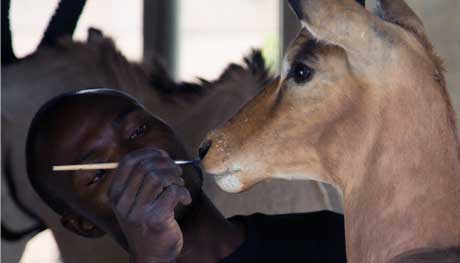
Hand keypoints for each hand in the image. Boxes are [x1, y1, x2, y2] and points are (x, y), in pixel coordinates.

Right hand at [108, 148, 191, 262]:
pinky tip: (185, 199)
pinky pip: (173, 192)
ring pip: (159, 177)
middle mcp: (123, 202)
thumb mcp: (134, 201)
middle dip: (166, 164)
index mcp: (115, 193)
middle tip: (177, 171)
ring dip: (175, 176)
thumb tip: (161, 155)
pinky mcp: (156, 219)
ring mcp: (138, 211)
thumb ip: (141, 179)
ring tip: (180, 183)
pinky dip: (184, 191)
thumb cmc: (146, 223)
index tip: (164, 156)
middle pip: (145, 167)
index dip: (149, 153)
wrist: (150, 254)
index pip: (128, 161)